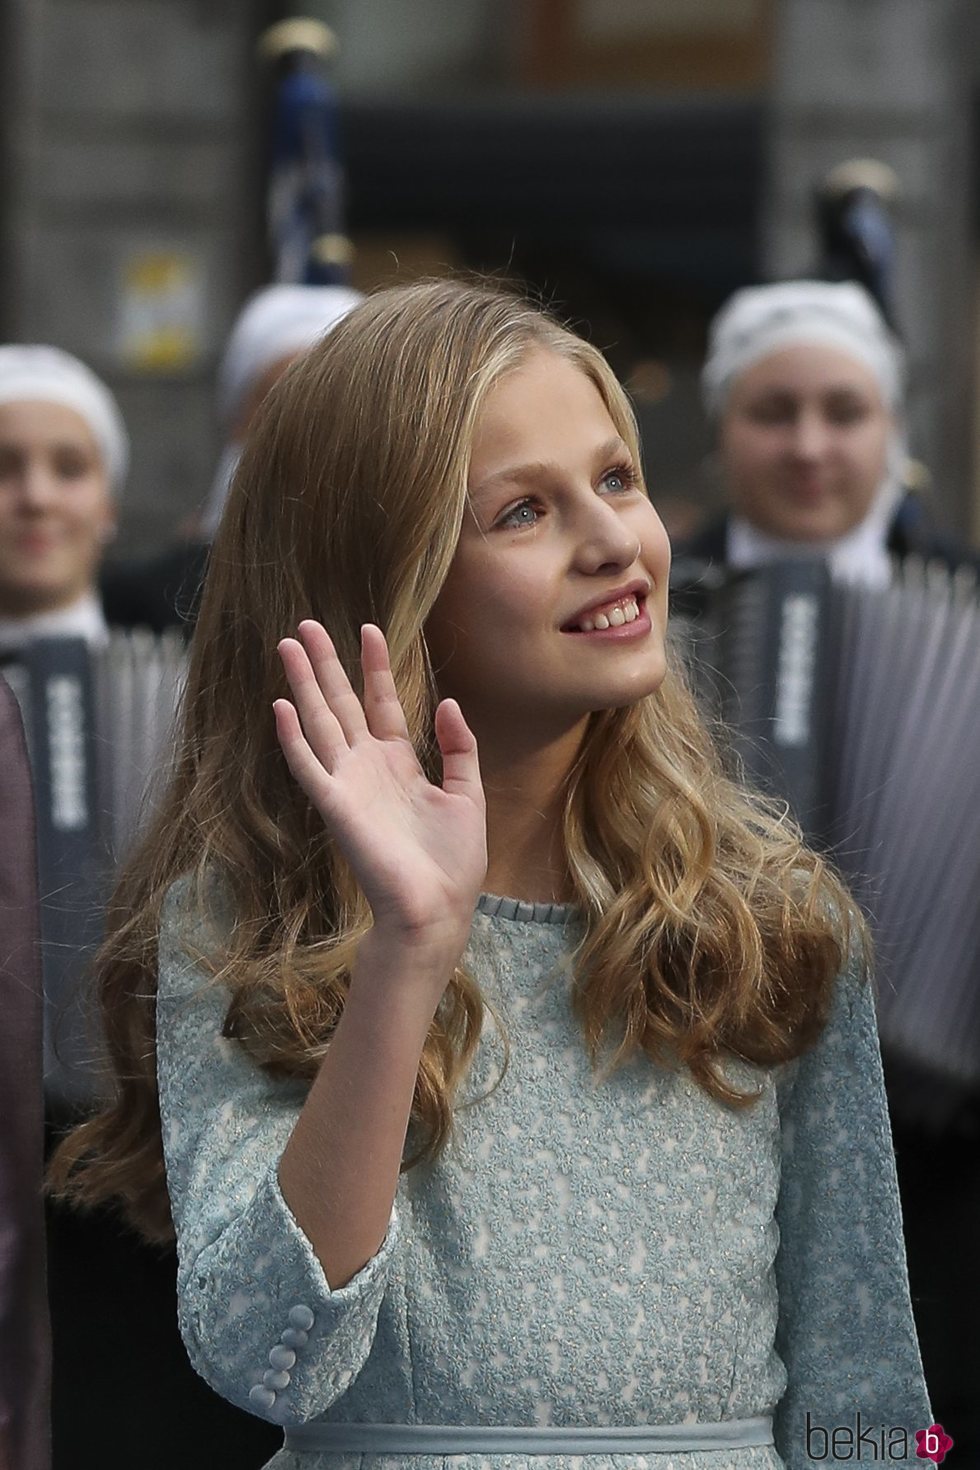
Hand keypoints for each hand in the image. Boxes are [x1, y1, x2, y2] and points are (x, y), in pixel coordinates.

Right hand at [274, 621, 486, 952]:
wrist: (436, 908)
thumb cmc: (453, 863)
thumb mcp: (467, 794)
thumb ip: (458, 748)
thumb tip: (448, 701)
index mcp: (399, 765)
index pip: (382, 703)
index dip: (375, 667)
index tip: (368, 628)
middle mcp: (368, 768)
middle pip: (340, 704)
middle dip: (325, 664)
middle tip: (306, 624)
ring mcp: (348, 785)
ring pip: (319, 723)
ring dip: (302, 684)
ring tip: (288, 644)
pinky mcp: (335, 806)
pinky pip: (308, 766)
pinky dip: (292, 737)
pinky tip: (279, 704)